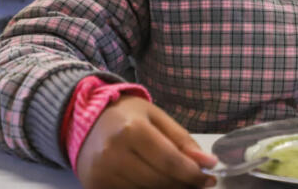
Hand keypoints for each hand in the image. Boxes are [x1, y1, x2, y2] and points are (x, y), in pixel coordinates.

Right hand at [76, 96, 217, 188]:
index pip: (169, 160)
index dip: (192, 173)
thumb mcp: (157, 118)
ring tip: (179, 182)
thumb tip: (208, 162)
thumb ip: (182, 140)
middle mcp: (113, 153)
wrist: (87, 121)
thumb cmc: (128, 116)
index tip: (210, 177)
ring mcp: (101, 173)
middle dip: (183, 184)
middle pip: (159, 181)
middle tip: (198, 182)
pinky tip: (159, 184)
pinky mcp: (95, 186)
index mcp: (132, 130)